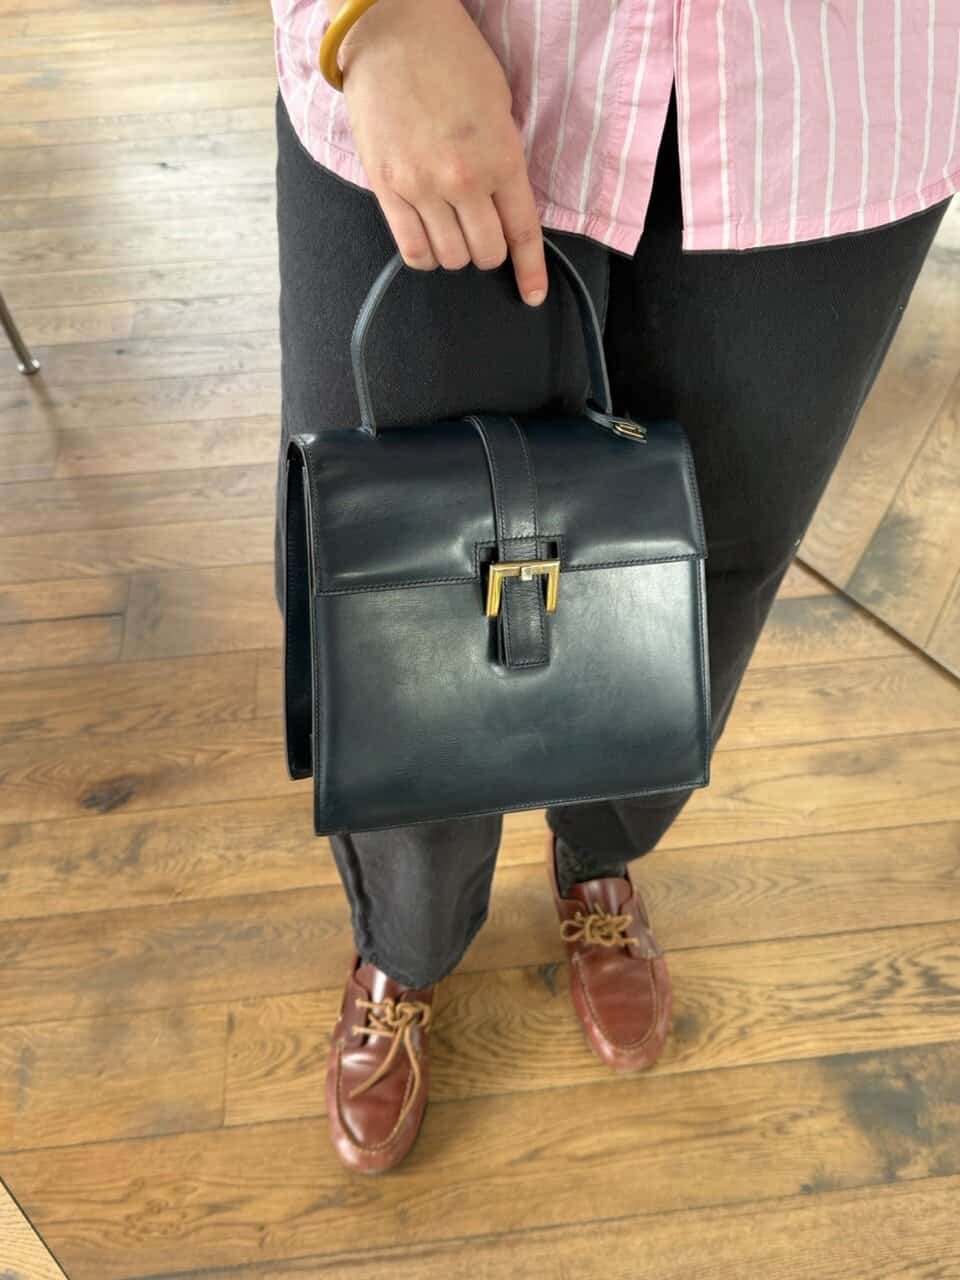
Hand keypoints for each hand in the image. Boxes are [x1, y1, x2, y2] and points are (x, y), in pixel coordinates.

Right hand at [332, 0, 548, 305]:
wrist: (390, 28)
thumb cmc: (451, 57)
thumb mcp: (499, 106)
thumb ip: (503, 159)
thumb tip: (501, 204)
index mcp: (500, 157)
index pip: (521, 232)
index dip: (530, 270)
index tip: (533, 295)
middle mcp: (462, 180)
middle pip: (485, 252)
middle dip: (489, 250)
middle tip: (482, 232)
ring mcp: (421, 187)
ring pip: (450, 257)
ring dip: (457, 253)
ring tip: (452, 230)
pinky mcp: (386, 188)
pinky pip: (412, 249)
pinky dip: (426, 256)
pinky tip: (429, 243)